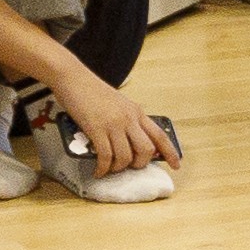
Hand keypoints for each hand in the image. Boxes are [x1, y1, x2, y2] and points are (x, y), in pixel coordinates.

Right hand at [35, 59, 177, 173]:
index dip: (170, 152)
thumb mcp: (119, 103)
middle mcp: (129, 118)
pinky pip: (105, 157)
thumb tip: (132, 142)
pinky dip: (103, 168)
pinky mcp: (96, 129)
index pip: (160, 135)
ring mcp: (114, 124)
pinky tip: (98, 171)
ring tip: (110, 169)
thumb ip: (128, 120)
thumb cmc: (92, 91)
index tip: (176, 165)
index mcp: (137, 112)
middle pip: (146, 150)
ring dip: (118, 168)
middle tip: (128, 167)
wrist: (73, 78)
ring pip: (126, 157)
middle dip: (139, 164)